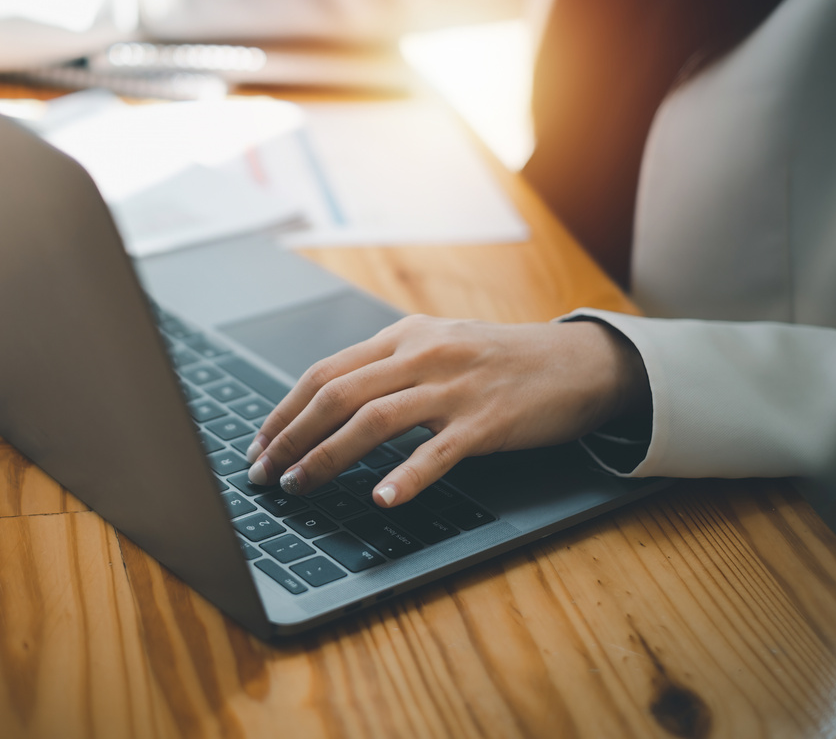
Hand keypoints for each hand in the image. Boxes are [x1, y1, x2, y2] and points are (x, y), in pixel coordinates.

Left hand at [244, 315, 649, 506]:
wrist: (576, 363)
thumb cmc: (499, 362)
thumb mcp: (437, 346)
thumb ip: (388, 367)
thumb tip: (326, 404)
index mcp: (402, 337)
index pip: (324, 372)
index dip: (284, 412)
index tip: (259, 445)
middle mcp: (421, 355)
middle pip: (336, 394)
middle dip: (291, 438)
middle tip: (265, 475)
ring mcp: (453, 387)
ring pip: (373, 420)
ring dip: (327, 456)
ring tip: (299, 487)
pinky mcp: (485, 421)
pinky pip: (437, 452)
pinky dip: (405, 476)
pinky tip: (381, 498)